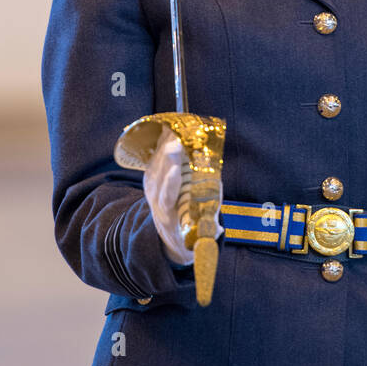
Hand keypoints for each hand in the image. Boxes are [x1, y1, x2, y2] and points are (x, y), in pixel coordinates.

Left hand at [142, 126, 223, 266]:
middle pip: (159, 174)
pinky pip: (154, 156)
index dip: (171, 183)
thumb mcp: (197, 237)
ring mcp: (150, 186)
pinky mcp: (150, 176)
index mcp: (167, 213)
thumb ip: (206, 231)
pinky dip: (161, 142)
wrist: (166, 233)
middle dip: (168, 156)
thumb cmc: (187, 232)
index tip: (176, 170)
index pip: (167, 196)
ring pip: (156, 162)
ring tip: (176, 129)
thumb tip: (217, 230)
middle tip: (178, 139)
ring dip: (164, 145)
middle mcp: (155, 198)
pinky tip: (170, 128)